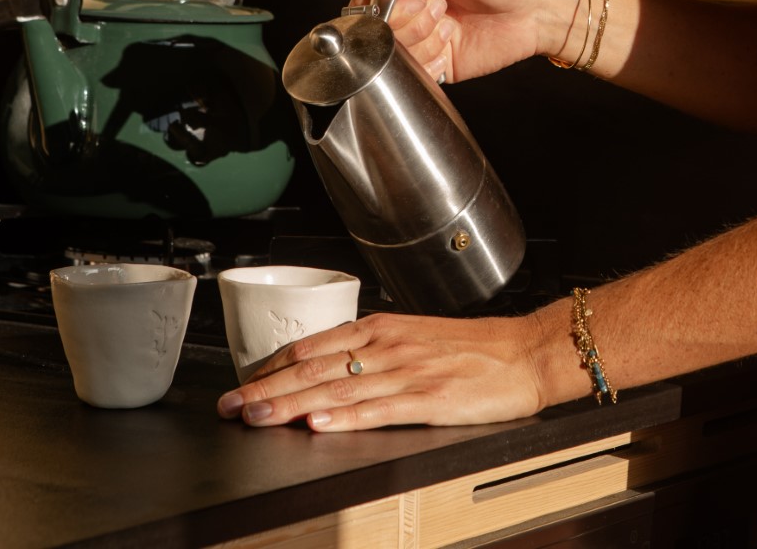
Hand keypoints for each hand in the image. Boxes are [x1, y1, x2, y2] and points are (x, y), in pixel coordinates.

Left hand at [214, 311, 553, 431]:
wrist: (528, 352)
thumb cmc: (478, 349)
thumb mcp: (417, 336)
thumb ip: (375, 350)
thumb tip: (331, 367)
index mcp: (383, 330)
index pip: (312, 346)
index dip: (270, 367)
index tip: (239, 382)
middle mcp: (389, 347)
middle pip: (314, 369)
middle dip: (265, 389)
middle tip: (228, 406)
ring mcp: (408, 373)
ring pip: (337, 389)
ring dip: (290, 405)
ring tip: (256, 417)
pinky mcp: (431, 399)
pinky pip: (380, 409)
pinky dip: (346, 417)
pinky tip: (319, 425)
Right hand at [354, 0, 579, 83]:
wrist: (534, 10)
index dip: (381, 4)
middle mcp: (411, 13)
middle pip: (377, 30)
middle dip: (407, 20)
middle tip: (438, 7)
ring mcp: (424, 41)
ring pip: (395, 54)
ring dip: (423, 38)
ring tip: (449, 23)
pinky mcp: (438, 66)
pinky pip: (414, 74)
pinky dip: (428, 60)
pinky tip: (451, 43)